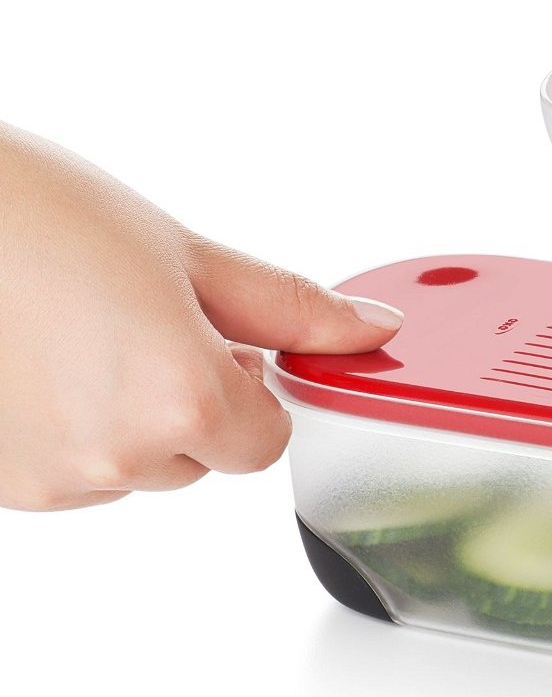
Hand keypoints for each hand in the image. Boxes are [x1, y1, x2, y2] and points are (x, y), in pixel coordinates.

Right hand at [0, 126, 402, 511]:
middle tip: (132, 316)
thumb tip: (372, 330)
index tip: (219, 339)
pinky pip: (64, 473)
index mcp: (180, 399)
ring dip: (120, 417)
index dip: (250, 387)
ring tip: (69, 330)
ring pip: (128, 467)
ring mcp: (48, 480)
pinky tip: (28, 360)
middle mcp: (115, 457)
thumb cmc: (30, 216)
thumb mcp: (183, 252)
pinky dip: (60, 429)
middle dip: (186, 398)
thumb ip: (288, 308)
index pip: (265, 441)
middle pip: (198, 455)